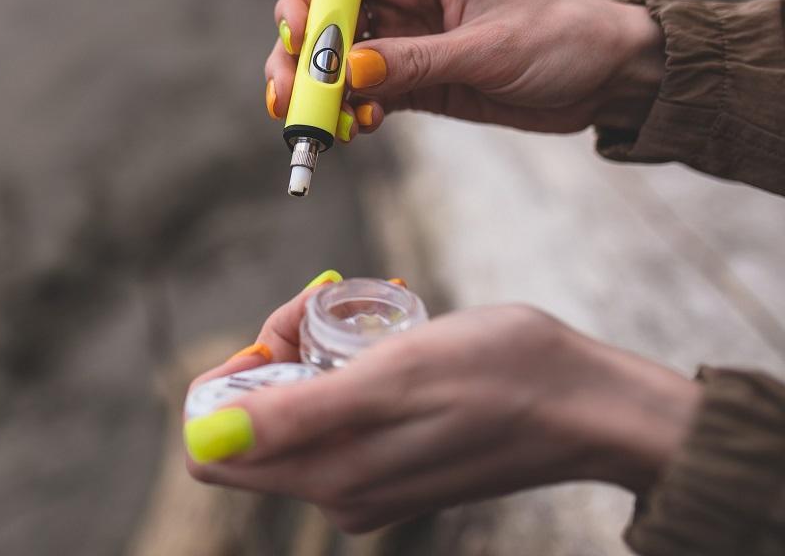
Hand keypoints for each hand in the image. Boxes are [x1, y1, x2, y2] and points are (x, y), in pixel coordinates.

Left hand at [186, 295, 699, 533]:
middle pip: (254, 421)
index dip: (224, 387)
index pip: (213, 449)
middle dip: (275, 354)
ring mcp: (366, 477)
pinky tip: (383, 337)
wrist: (588, 404)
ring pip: (296, 408)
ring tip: (361, 311)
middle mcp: (338, 489)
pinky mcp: (393, 460)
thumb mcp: (390, 379)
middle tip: (325, 307)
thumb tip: (207, 439)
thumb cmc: (499, 378)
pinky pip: (336, 412)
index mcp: (327, 477)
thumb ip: (296, 417)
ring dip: (310, 352)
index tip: (273, 341)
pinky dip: (343, 366)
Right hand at [265, 0, 664, 138]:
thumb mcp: (489, 48)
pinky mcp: (415, 81)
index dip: (307, 5)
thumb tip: (350, 73)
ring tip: (323, 128)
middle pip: (326, 22)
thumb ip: (416, 61)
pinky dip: (352, 114)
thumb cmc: (562, 39)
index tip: (294, 43)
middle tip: (286, 102)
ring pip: (340, 65)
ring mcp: (407, 41)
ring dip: (322, 96)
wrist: (608, 77)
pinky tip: (359, 131)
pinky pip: (365, 96)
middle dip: (301, 61)